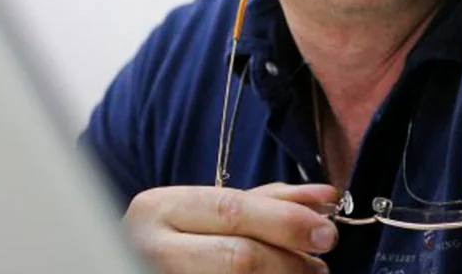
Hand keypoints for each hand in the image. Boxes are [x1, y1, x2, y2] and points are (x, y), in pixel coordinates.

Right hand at [123, 182, 338, 272]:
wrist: (134, 263)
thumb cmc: (180, 237)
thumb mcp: (213, 209)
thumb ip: (268, 200)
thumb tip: (326, 197)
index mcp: (159, 208)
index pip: (233, 212)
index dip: (286, 223)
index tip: (327, 233)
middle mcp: (149, 246)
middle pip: (238, 257)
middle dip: (289, 261)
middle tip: (320, 265)